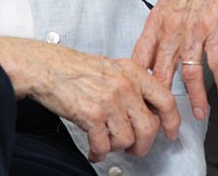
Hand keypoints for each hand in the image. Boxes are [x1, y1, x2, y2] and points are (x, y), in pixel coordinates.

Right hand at [0, 38, 179, 162]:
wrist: (46, 66)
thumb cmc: (74, 67)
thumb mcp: (112, 68)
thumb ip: (132, 85)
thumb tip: (147, 110)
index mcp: (133, 72)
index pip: (165, 99)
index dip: (172, 121)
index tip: (171, 132)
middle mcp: (124, 85)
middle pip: (149, 126)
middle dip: (143, 144)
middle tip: (134, 148)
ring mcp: (109, 100)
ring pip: (127, 139)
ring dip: (116, 147)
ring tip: (107, 143)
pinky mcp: (92, 114)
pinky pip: (104, 144)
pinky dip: (99, 151)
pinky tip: (94, 148)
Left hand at [132, 0, 217, 119]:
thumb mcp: (164, 5)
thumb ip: (158, 32)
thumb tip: (149, 56)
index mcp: (155, 24)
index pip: (139, 61)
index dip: (137, 86)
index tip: (139, 104)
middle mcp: (171, 30)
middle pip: (161, 74)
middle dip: (163, 103)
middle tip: (166, 123)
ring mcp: (192, 31)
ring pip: (189, 74)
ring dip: (195, 99)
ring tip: (198, 115)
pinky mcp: (214, 28)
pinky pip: (216, 61)